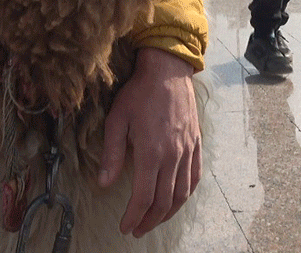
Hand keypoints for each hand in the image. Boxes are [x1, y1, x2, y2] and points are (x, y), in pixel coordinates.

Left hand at [99, 47, 200, 236]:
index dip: (134, 216)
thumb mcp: (117, 120)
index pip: (143, 197)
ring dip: (168, 213)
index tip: (125, 227)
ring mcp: (187, 151)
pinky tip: (178, 200)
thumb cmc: (138, 93)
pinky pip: (195, 177)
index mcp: (151, 153)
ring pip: (182, 194)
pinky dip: (187, 194)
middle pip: (163, 201)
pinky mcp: (196, 144)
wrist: (167, 71)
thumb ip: (112, 154)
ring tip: (154, 221)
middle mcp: (173, 156)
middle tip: (137, 229)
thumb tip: (104, 183)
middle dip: (149, 220)